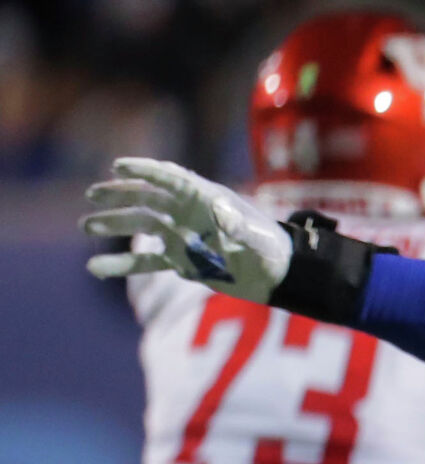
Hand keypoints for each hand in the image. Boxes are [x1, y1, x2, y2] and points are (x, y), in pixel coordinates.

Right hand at [81, 157, 290, 301]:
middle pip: (149, 198)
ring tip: (86, 225)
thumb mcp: (260, 238)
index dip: (145, 170)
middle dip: (121, 195)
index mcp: (207, 198)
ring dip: (115, 224)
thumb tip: (222, 219)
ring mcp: (182, 236)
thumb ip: (240, 228)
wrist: (279, 277)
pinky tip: (96, 268)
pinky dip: (123, 265)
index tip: (118, 167)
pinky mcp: (181, 261)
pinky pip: (146, 262)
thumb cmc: (273, 250)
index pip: (171, 178)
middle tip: (93, 195)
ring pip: (141, 226)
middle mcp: (189, 213)